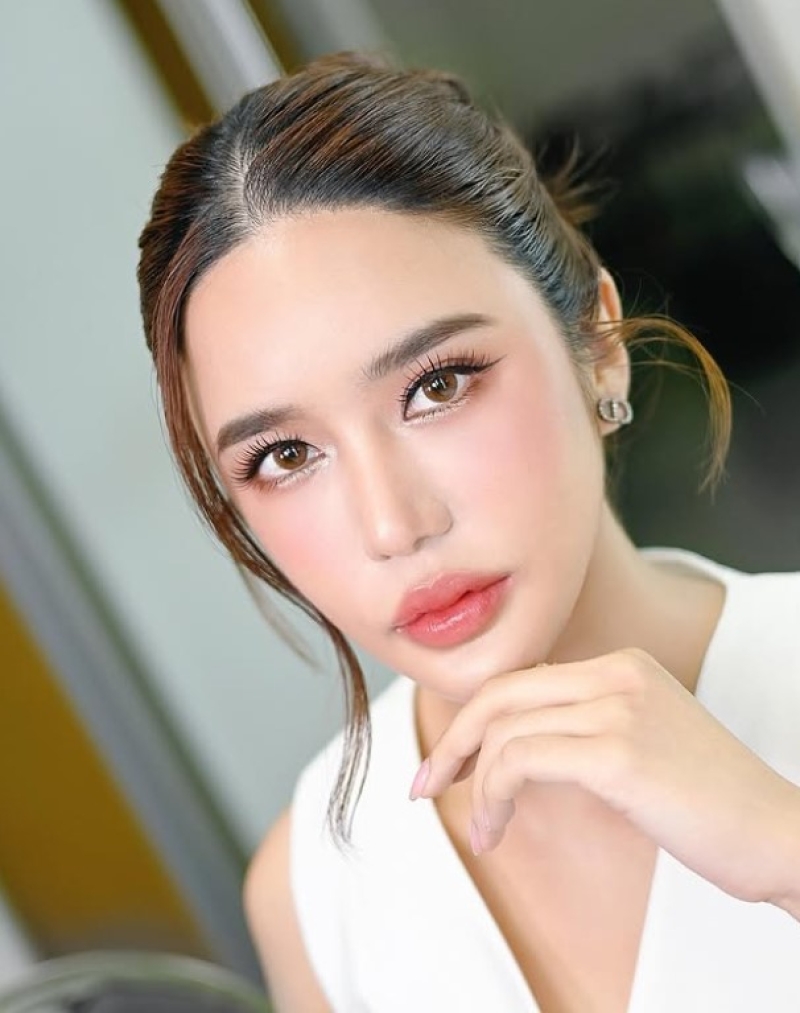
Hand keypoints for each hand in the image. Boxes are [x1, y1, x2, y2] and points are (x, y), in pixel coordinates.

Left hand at [411, 648, 799, 910]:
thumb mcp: (643, 741)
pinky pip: (519, 760)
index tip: (447, 763)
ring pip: (503, 732)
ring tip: (482, 831)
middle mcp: (616, 674)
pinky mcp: (616, 752)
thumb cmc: (711, 803)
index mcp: (622, 665)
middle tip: (422, 786)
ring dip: (476, 787)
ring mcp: (617, 708)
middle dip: (451, 742)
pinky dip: (491, 796)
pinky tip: (495, 830)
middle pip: (499, 695)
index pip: (521, 681)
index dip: (473, 720)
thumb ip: (585, 726)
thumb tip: (512, 744)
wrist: (780, 835)